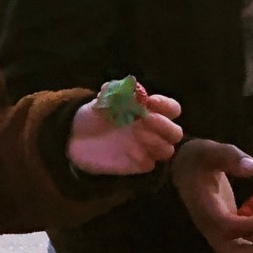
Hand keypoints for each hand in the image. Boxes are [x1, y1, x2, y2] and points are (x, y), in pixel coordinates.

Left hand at [67, 89, 182, 175]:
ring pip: (168, 150)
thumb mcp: (103, 100)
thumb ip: (117, 92)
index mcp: (150, 112)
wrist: (76, 137)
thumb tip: (130, 87)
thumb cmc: (95, 115)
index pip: (172, 109)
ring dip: (157, 143)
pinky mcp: (137, 164)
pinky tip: (130, 152)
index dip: (166, 105)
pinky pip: (150, 165)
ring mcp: (146, 149)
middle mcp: (153, 131)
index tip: (150, 101)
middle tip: (145, 119)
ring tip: (139, 136)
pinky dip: (144, 158)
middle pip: (176, 133)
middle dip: (165, 126)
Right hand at [170, 138, 252, 252]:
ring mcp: (220, 233)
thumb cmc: (198, 159)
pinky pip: (249, 249)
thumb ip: (231, 157)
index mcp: (205, 207)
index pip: (226, 227)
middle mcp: (211, 227)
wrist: (185, 171)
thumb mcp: (211, 151)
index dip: (251, 227)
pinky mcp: (231, 234)